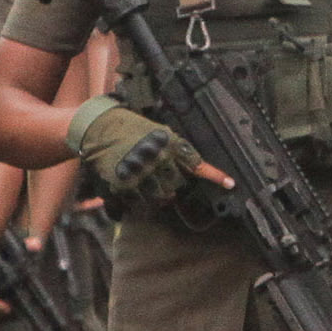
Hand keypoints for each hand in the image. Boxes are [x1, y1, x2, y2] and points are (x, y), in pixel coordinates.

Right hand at [66, 102, 218, 205]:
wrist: (100, 128)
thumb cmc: (131, 129)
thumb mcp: (159, 131)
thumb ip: (176, 149)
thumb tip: (193, 168)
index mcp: (169, 142)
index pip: (196, 162)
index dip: (215, 175)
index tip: (231, 184)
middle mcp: (157, 157)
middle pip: (178, 186)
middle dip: (172, 186)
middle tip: (159, 179)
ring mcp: (141, 171)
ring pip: (161, 197)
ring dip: (157, 196)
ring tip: (146, 185)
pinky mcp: (124, 183)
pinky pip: (140, 203)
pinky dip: (138, 201)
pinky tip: (133, 191)